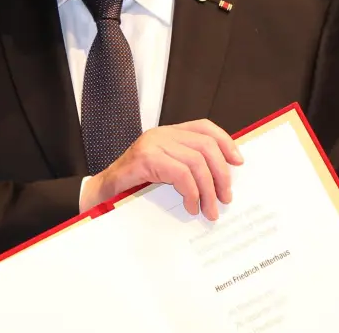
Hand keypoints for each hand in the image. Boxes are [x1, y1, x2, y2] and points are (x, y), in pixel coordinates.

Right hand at [79, 119, 243, 219]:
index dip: (225, 142)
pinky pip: (180, 173)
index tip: (238, 162)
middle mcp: (161, 133)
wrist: (99, 196)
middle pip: (205, 146)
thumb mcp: (165, 173)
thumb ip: (186, 168)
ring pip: (196, 161)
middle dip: (221, 174)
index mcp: (168, 133)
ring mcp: (152, 144)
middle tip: (225, 198)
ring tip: (210, 209)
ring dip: (208, 190)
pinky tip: (191, 205)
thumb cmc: (133, 188)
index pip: (205, 128)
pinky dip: (191, 192)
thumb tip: (221, 181)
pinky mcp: (144, 159)